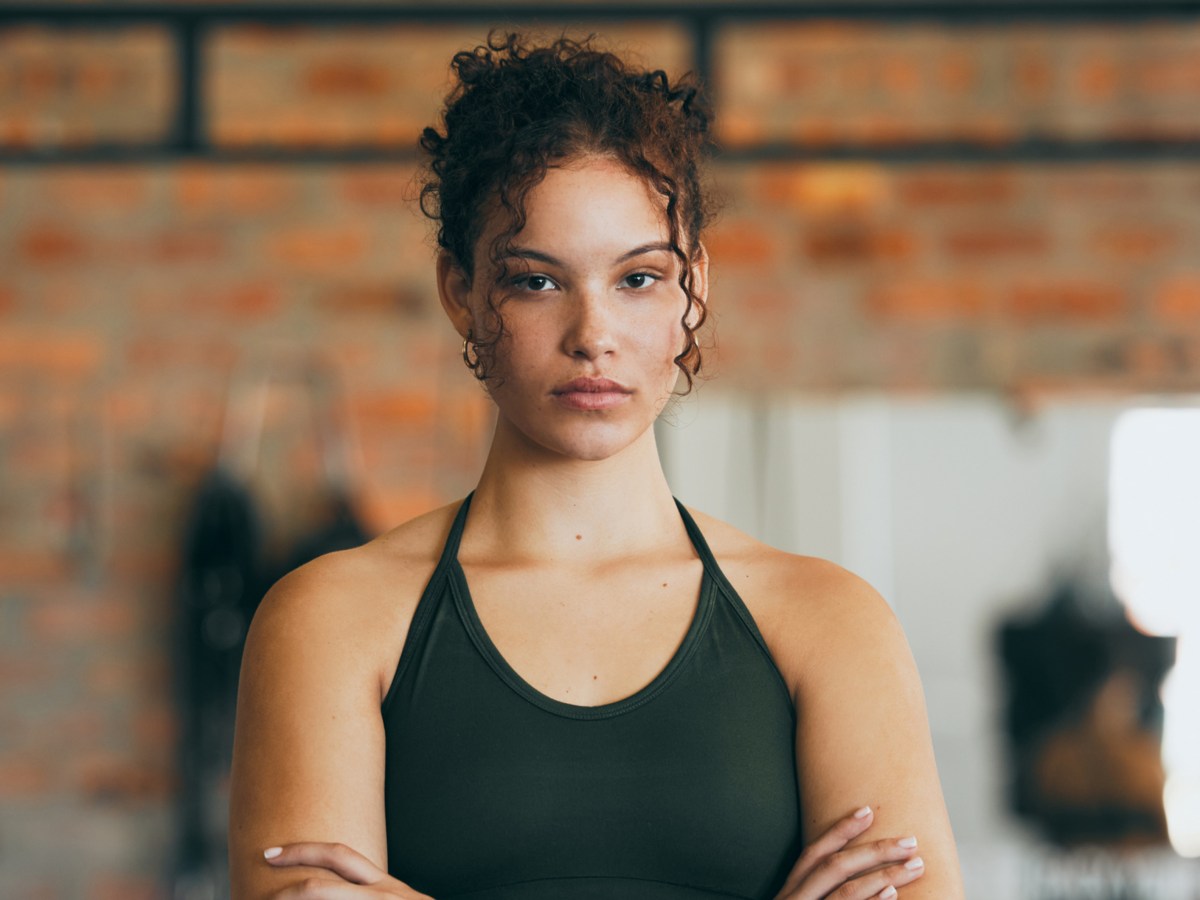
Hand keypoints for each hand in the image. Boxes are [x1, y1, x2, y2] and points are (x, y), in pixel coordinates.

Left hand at [262, 841, 434, 898]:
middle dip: (286, 888)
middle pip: (322, 886)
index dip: (301, 850)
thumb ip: (369, 891)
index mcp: (383, 886)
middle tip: (260, 894)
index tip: (271, 853)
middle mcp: (383, 896)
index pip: (338, 855)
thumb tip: (327, 887)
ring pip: (323, 899)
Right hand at [773, 806, 924, 899]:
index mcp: (789, 894)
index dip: (840, 830)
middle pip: (834, 868)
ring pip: (846, 893)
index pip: (813, 853)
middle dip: (874, 850)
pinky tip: (892, 896)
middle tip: (910, 842)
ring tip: (914, 867)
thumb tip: (862, 881)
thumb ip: (816, 893)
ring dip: (884, 876)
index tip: (868, 811)